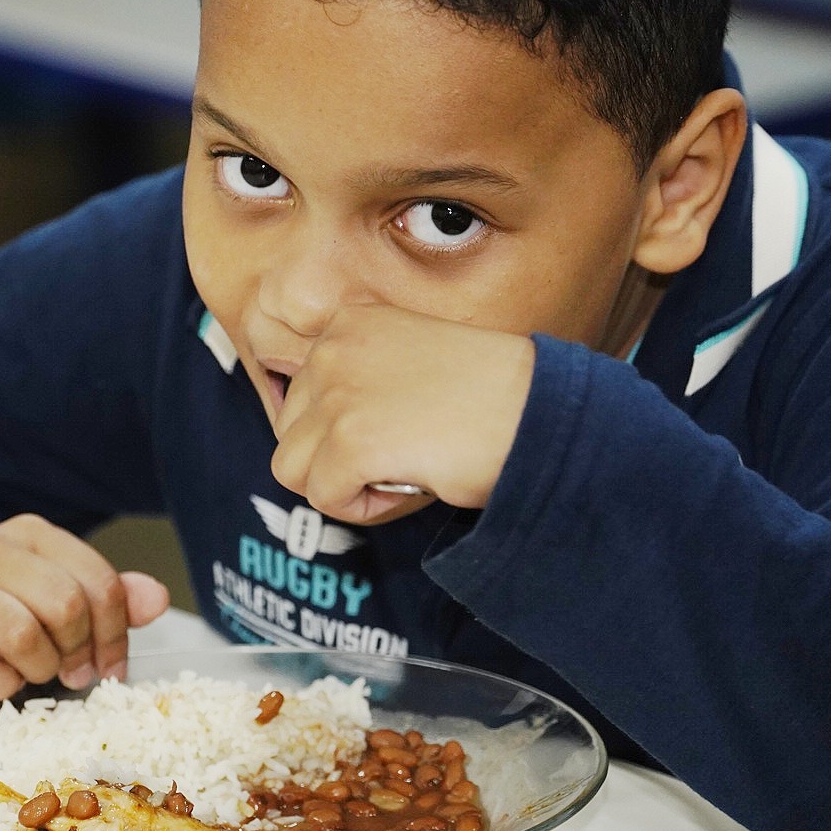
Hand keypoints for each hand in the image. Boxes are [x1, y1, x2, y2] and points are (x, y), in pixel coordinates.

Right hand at [0, 514, 169, 714]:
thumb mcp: (55, 604)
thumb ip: (107, 600)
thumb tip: (158, 598)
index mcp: (31, 535)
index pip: (97, 579)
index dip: (116, 632)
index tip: (112, 666)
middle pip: (64, 604)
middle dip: (77, 651)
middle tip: (72, 673)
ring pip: (23, 636)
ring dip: (37, 669)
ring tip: (29, 671)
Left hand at [271, 304, 534, 523]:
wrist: (541, 411)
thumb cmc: (493, 398)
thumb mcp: (413, 367)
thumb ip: (361, 385)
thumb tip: (317, 445)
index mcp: (349, 322)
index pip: (298, 389)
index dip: (336, 427)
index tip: (389, 433)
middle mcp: (333, 348)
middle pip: (290, 432)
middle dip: (334, 459)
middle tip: (400, 458)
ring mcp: (338, 393)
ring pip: (294, 469)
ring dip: (343, 485)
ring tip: (401, 473)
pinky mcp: (349, 440)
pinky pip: (325, 498)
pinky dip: (366, 508)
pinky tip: (413, 483)